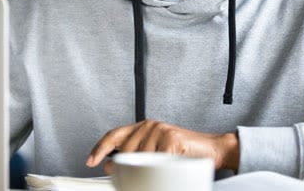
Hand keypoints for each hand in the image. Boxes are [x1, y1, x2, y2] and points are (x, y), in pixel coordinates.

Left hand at [85, 119, 239, 173]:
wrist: (212, 149)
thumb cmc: (183, 152)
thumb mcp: (156, 152)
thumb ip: (136, 154)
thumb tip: (113, 166)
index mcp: (143, 127)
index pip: (114, 135)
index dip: (100, 148)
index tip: (91, 161)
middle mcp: (149, 126)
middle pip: (125, 151)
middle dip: (127, 167)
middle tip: (131, 178)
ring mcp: (160, 131)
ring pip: (140, 159)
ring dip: (149, 170)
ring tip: (160, 172)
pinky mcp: (171, 139)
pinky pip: (157, 162)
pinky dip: (162, 170)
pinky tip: (168, 168)